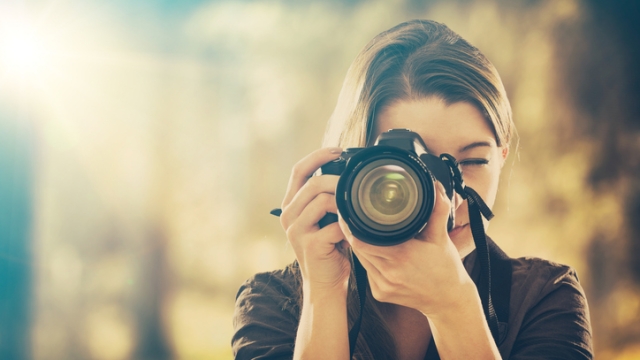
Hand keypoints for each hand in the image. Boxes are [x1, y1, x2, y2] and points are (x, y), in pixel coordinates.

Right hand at [280, 147, 350, 294]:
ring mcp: (296, 231)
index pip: (299, 170)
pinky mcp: (310, 245)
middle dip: (338, 180)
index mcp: (291, 205)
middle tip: (355, 184)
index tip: (339, 150)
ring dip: (344, 203)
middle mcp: (288, 216)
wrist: (326, 284)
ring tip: (355, 211)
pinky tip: (354, 231)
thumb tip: (348, 173)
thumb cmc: (330, 249)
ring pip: (322, 201)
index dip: (318, 156)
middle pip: (313, 183)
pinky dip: (349, 225)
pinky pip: (334, 225)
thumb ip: (328, 198)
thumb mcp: (324, 218)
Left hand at [339, 181, 476, 315]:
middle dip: (353, 234)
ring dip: (360, 247)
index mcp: (401, 256)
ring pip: (361, 260)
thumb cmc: (446, 268)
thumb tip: (436, 186)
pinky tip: (374, 252)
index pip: (362, 240)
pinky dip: (368, 260)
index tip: (348, 213)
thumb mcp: (441, 237)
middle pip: (358, 249)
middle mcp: (388, 273)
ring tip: (360, 232)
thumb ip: (437, 210)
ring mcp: (383, 286)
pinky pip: (367, 272)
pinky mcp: (380, 294)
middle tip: (351, 218)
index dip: (351, 227)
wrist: (449, 300)